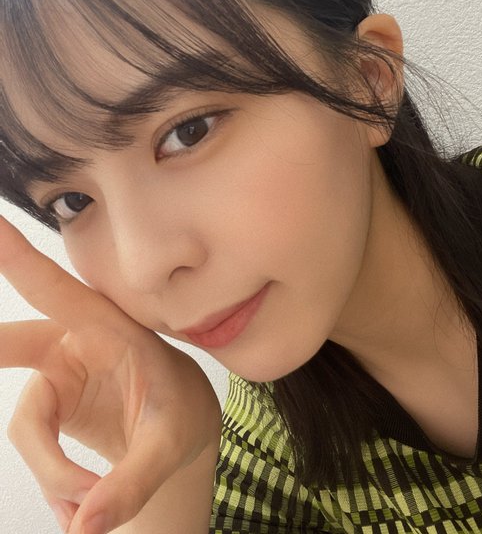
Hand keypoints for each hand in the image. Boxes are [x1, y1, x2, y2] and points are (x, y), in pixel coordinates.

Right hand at [0, 216, 221, 533]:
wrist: (178, 426)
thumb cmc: (180, 411)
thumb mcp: (171, 442)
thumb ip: (134, 481)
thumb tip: (86, 524)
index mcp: (111, 330)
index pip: (59, 291)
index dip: (20, 259)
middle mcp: (76, 342)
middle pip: (13, 343)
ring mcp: (58, 373)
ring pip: (28, 427)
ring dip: (53, 471)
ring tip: (88, 505)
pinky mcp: (50, 403)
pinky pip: (35, 447)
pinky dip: (55, 479)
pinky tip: (81, 501)